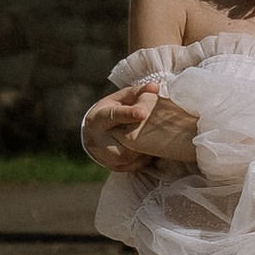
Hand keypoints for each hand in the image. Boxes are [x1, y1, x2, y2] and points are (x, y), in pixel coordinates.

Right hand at [83, 86, 197, 171]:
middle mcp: (97, 140)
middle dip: (140, 137)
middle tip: (159, 131)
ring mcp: (104, 156)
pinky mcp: (114, 167)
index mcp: (98, 118)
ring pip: (128, 157)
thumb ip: (137, 93)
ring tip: (158, 141)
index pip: (113, 116)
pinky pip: (133, 166)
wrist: (95, 134)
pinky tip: (154, 151)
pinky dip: (145, 159)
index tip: (143, 113)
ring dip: (144, 150)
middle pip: (121, 142)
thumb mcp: (120, 99)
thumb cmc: (111, 111)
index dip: (128, 114)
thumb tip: (155, 86)